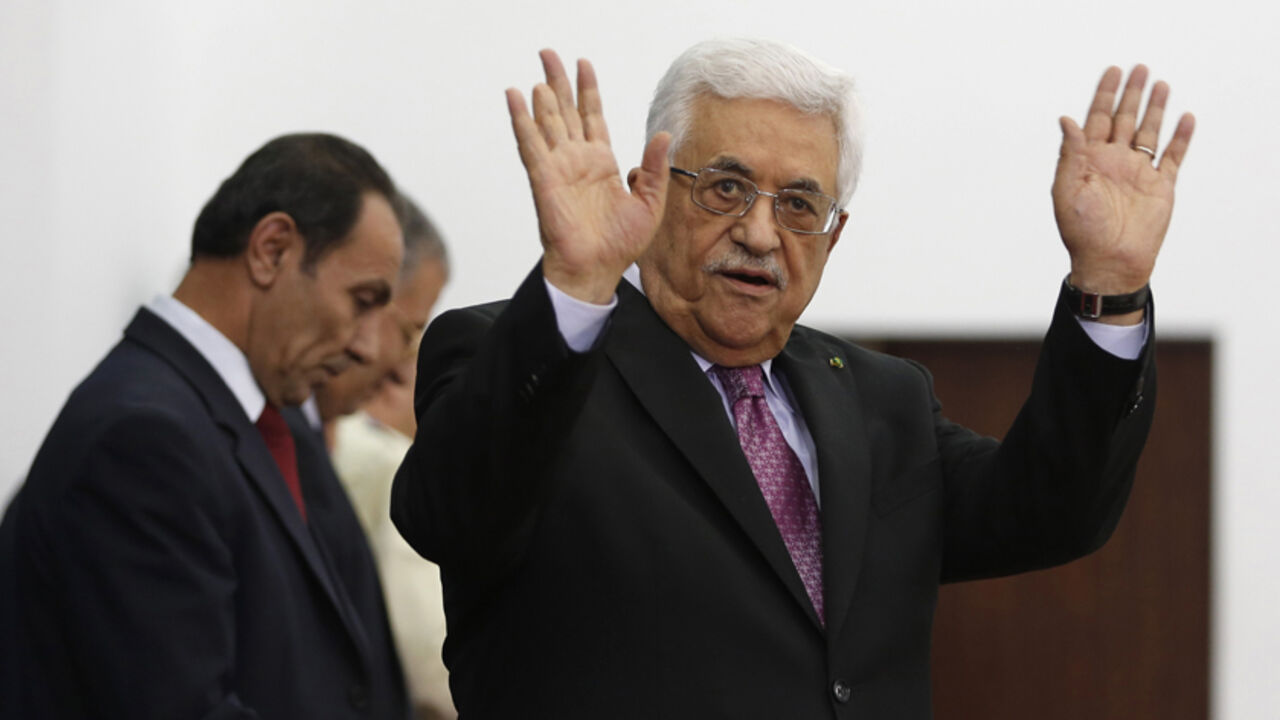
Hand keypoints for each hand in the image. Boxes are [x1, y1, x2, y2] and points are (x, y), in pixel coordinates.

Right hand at [506, 50, 671, 302]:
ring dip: (543, 98)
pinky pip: (531, 144)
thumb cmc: (621, 244)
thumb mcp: (651, 203)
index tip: (583, 64)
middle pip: (564, 110)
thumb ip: (655, 169)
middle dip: (558, 81)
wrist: (598, 270)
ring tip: (541, 73)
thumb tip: (664, 136)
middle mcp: (577, 160)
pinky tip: (516, 98)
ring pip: (548, 122)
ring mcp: (559, 168)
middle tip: (548, 53)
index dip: (587, 89)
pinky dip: (522, 120)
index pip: (591, 116)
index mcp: (601, 162)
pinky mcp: (544, 180)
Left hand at [1053, 65, 1194, 297]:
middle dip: (1131, 94)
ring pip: (1149, 132)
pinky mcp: (1160, 186)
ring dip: (1155, 108)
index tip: (1112, 71)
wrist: (1110, 261)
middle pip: (1124, 119)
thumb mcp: (1067, 190)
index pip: (1096, 119)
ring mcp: (1138, 172)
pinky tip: (1184, 117)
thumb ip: (1070, 154)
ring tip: (1161, 84)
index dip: (1104, 94)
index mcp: (1089, 161)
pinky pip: (1173, 156)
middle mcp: (1113, 162)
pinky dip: (1180, 137)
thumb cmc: (1082, 231)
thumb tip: (1066, 119)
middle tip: (1140, 68)